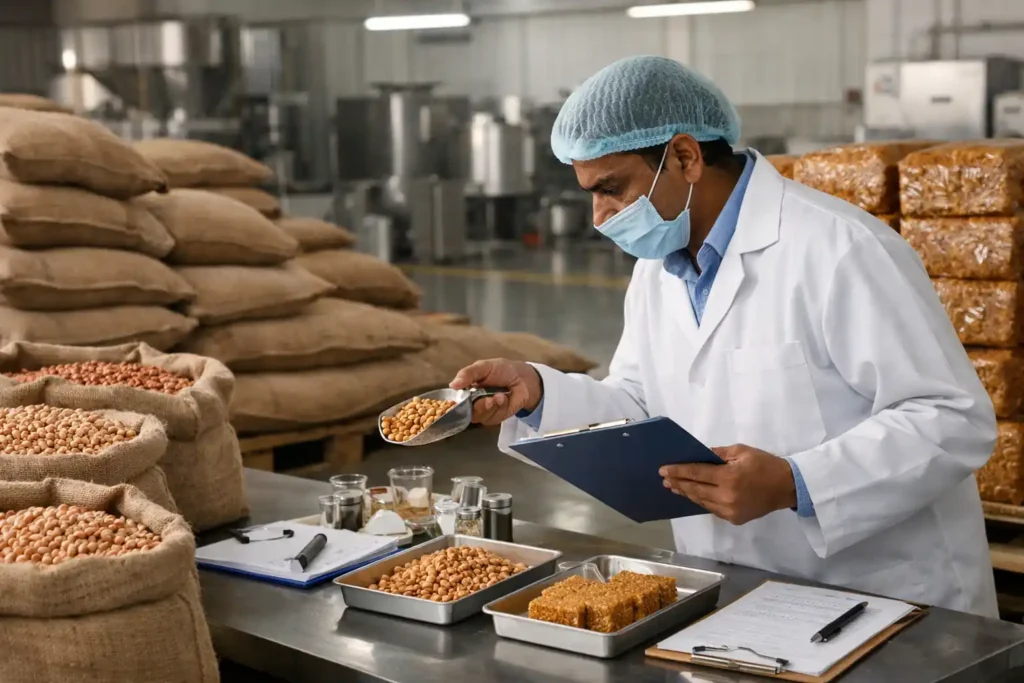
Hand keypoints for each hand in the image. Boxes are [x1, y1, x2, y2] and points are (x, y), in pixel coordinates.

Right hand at [449, 359, 543, 425]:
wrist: (522, 378)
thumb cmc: (501, 370)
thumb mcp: (483, 367)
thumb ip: (468, 374)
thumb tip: (452, 385)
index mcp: (465, 390)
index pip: (454, 401)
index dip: (455, 404)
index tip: (460, 401)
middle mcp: (472, 403)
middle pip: (466, 412)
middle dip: (477, 406)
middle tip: (487, 399)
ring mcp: (484, 411)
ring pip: (479, 416)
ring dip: (490, 406)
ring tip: (499, 396)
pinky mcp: (495, 417)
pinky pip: (492, 417)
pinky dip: (499, 407)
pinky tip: (504, 398)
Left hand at [659, 444, 797, 524]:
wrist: (787, 487)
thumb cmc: (764, 464)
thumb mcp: (741, 451)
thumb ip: (717, 454)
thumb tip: (698, 455)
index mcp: (729, 477)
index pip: (696, 473)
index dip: (678, 471)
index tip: (663, 469)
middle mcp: (727, 496)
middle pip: (695, 489)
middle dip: (678, 483)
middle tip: (664, 478)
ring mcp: (730, 510)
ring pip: (701, 501)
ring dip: (686, 493)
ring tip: (673, 487)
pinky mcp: (734, 519)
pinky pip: (711, 508)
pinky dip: (700, 501)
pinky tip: (692, 495)